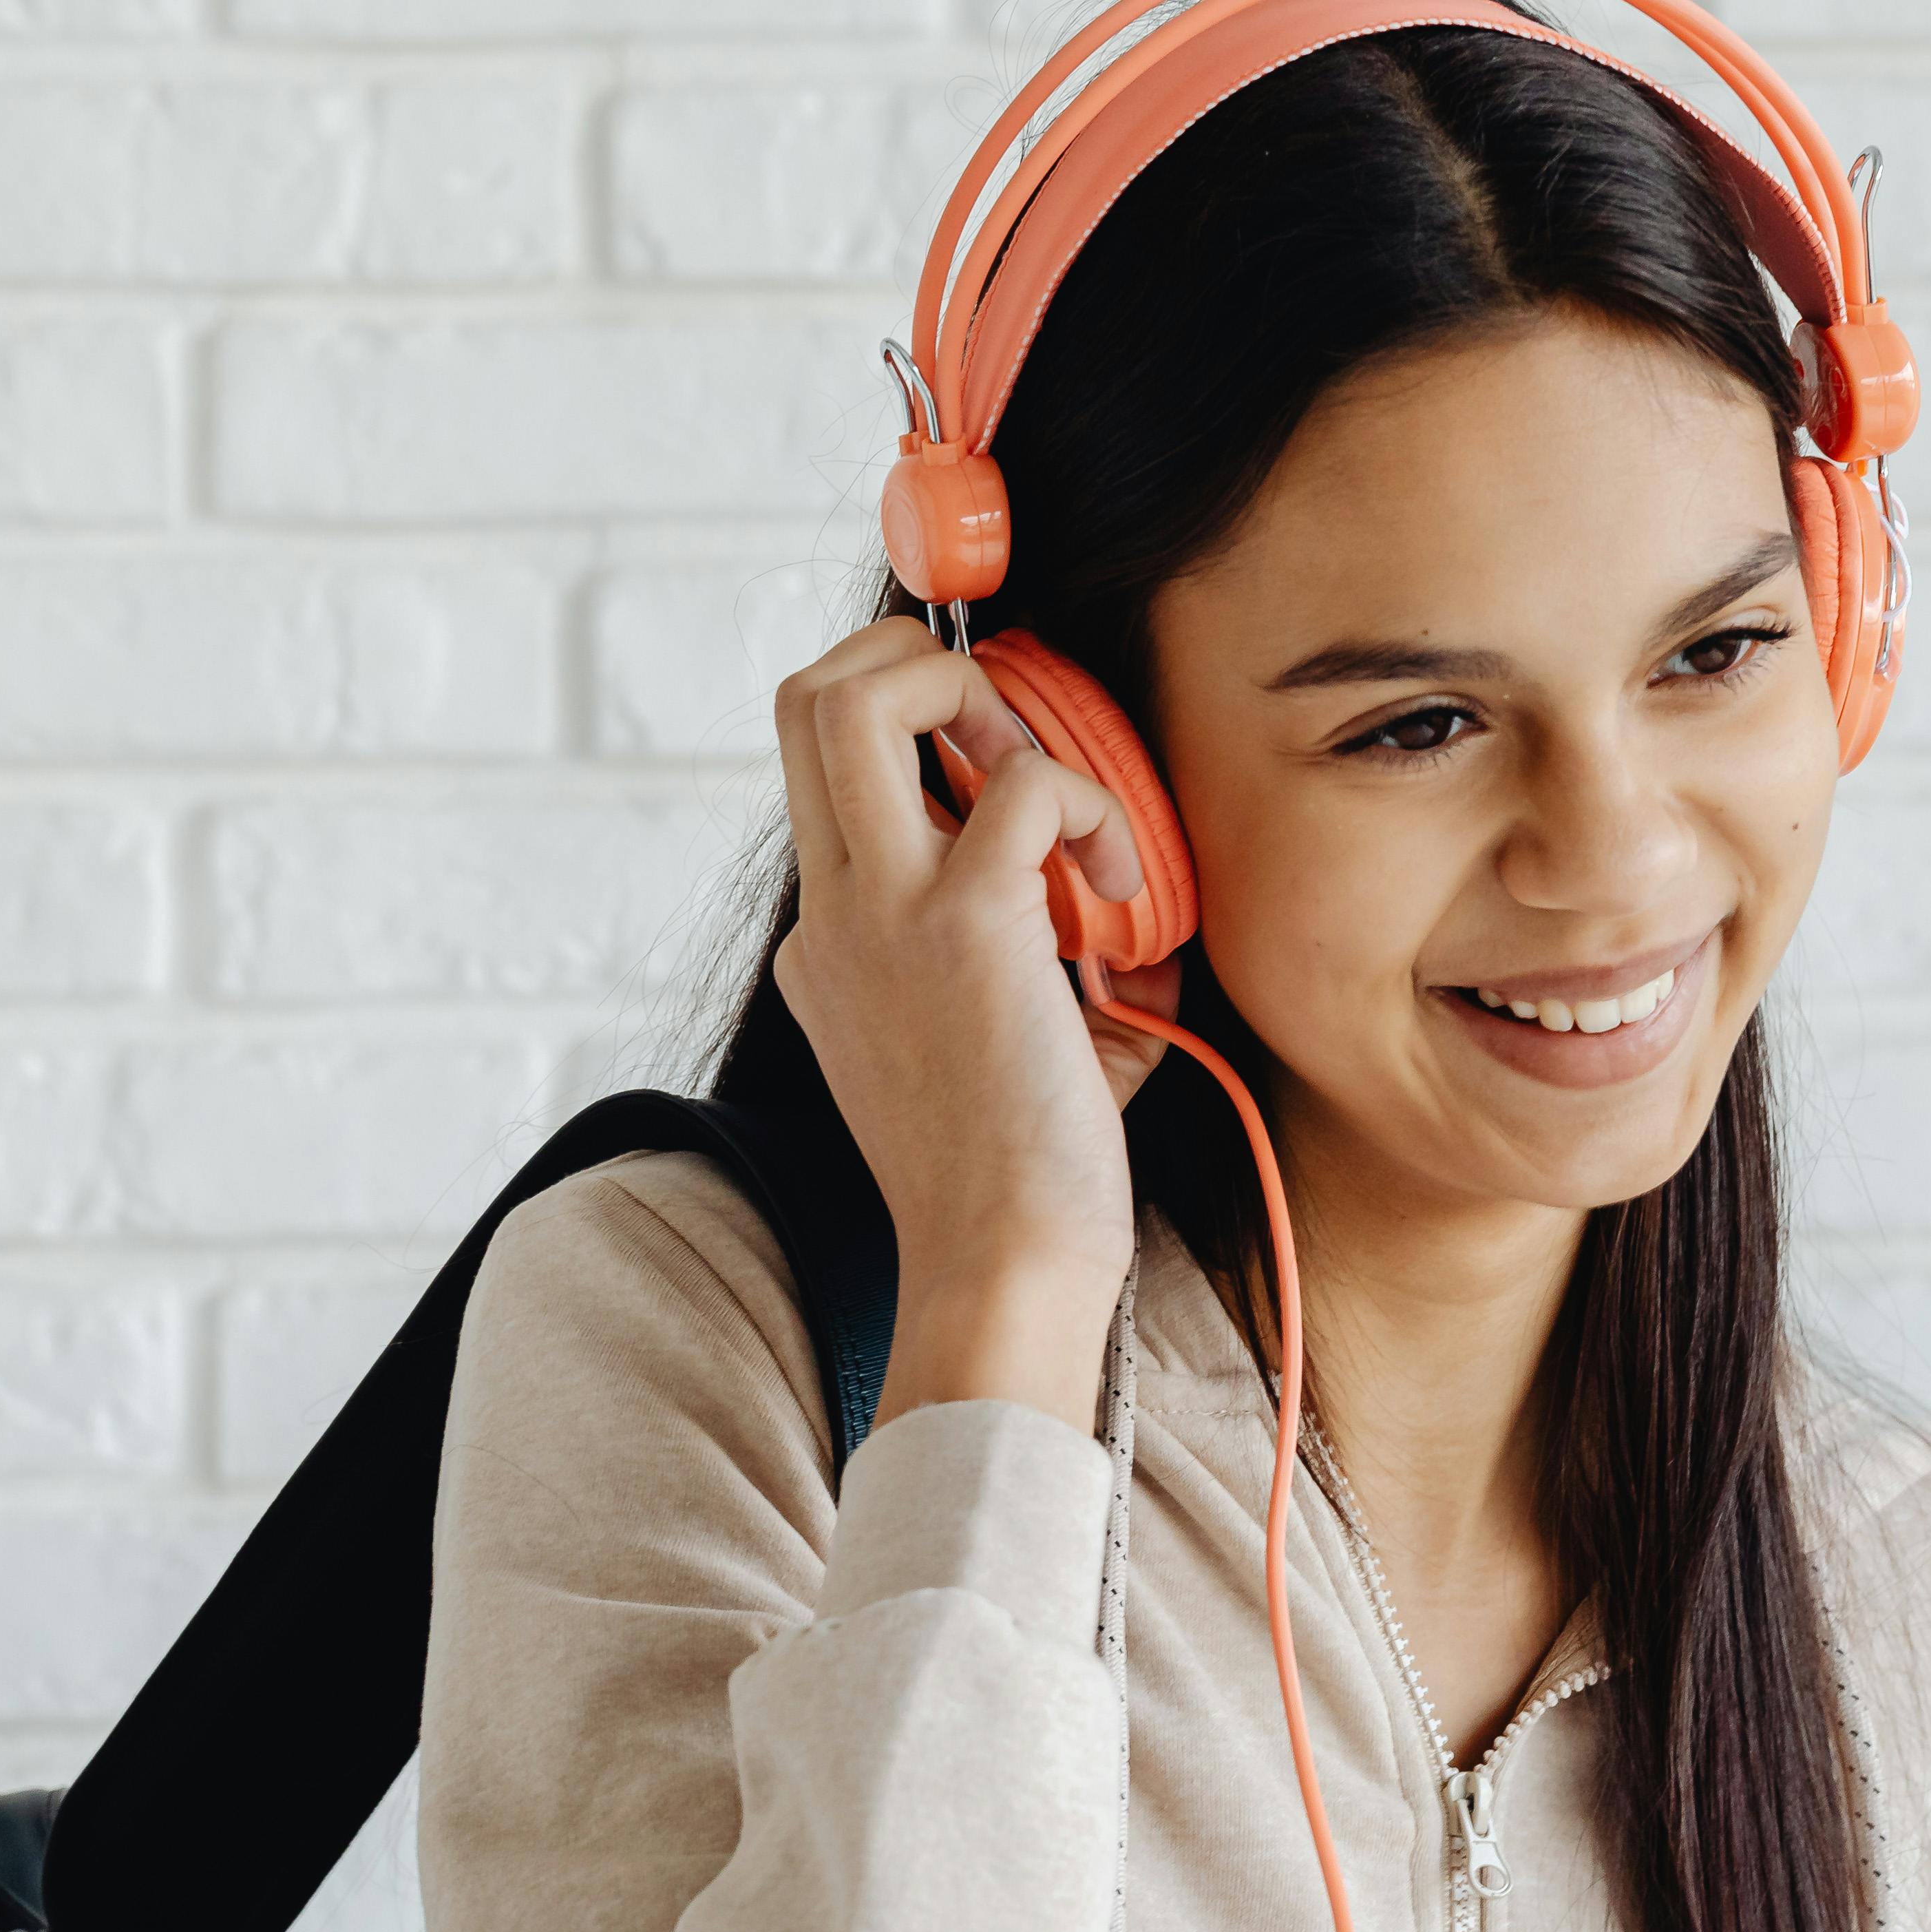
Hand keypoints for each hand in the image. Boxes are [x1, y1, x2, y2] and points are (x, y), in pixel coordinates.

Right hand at [767, 616, 1187, 1433]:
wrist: (1005, 1268)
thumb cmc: (1024, 1177)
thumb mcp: (1013, 1040)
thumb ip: (1043, 955)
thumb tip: (1126, 905)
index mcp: (832, 943)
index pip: (831, 773)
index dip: (916, 729)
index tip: (1005, 764)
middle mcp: (833, 914)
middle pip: (804, 698)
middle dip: (911, 663)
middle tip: (1006, 732)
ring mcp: (881, 914)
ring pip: (848, 698)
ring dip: (970, 694)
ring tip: (1049, 788)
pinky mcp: (960, 926)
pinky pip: (1020, 785)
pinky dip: (1088, 804)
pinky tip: (1126, 889)